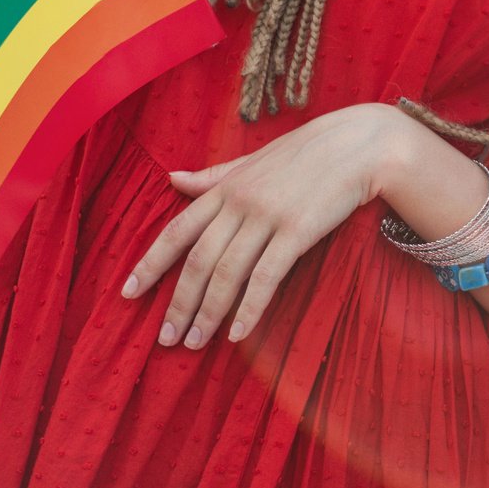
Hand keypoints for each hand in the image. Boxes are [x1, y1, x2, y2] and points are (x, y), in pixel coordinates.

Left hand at [123, 102, 409, 349]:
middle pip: (198, 261)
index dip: (151, 263)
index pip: (177, 230)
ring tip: (195, 343)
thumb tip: (173, 178)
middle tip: (166, 338)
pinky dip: (249, 307)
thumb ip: (214, 176)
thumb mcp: (254, 161)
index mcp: (225, 187)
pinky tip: (237, 333)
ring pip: (227, 273)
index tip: (128, 292)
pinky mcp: (297, 230)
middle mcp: (240, 202)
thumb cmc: (308, 153)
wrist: (360, 144)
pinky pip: (266, 277)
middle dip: (178, 303)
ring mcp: (268, 216)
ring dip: (208, 313)